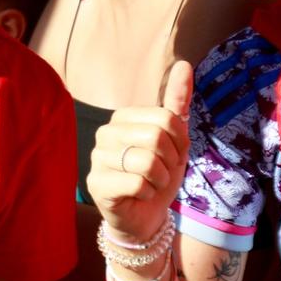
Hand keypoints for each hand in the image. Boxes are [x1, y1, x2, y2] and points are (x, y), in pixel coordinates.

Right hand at [85, 60, 191, 242]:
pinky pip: (137, 183)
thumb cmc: (158, 175)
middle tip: (161, 173)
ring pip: (147, 161)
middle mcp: (105, 132)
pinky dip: (148, 193)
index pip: (167, 118)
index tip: (172, 156)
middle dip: (170, 162)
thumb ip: (177, 102)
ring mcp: (97, 158)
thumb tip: (183, 64)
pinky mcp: (96, 183)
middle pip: (157, 137)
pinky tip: (139, 196)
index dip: (180, 142)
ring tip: (150, 184)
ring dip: (160, 179)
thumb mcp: (175, 139)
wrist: (145, 217)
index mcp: (123, 117)